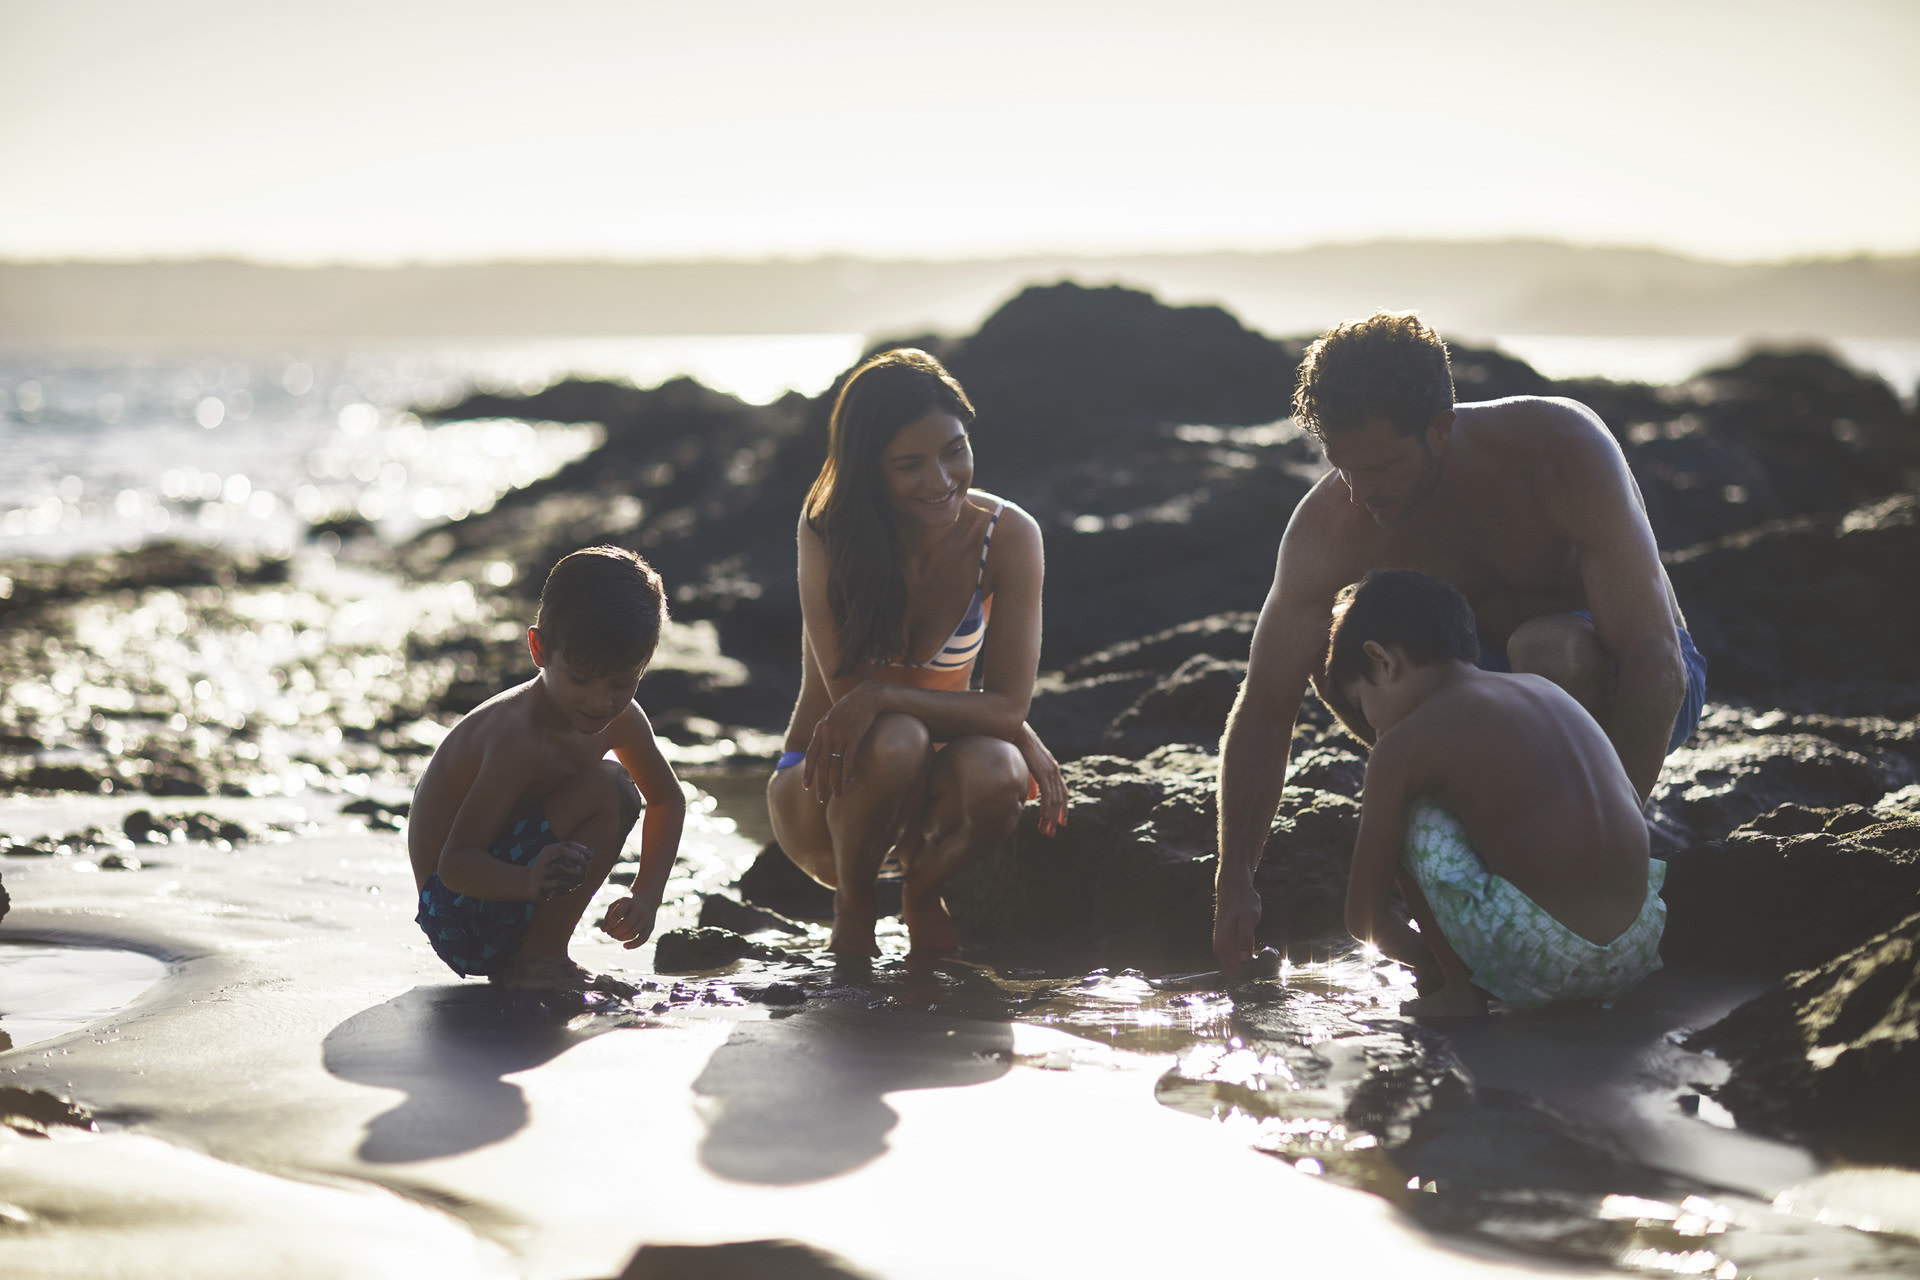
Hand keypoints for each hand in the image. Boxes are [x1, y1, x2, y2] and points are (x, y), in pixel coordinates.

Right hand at [522, 840, 589, 900]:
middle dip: (578, 858)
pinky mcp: (540, 884)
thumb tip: (592, 855)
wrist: (527, 884)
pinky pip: (557, 883)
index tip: (591, 857)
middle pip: (562, 852)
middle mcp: (544, 858)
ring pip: (560, 867)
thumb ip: (574, 858)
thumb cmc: (550, 872)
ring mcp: (541, 871)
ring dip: (573, 874)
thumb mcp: (559, 861)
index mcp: (549, 850)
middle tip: (585, 868)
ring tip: (579, 880)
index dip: (582, 849)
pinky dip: (567, 886)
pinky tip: (569, 889)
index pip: (567, 844)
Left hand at [600, 895, 657, 948]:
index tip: (604, 929)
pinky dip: (633, 945)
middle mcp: (639, 910)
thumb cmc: (626, 904)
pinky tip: (625, 946)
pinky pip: (643, 939)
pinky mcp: (651, 926)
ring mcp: (646, 918)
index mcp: (628, 902)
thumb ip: (609, 916)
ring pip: (632, 934)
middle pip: (625, 926)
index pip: (617, 914)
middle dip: (614, 932)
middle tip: (610, 933)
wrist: (647, 899)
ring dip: (621, 938)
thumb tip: (605, 929)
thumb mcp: (616, 904)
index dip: (608, 924)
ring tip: (616, 936)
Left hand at [802, 680, 885, 801]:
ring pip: (834, 763)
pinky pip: (848, 759)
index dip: (809, 771)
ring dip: (834, 782)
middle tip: (819, 798)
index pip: (811, 754)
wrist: (868, 695)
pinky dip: (846, 772)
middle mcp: (827, 732)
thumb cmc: (852, 707)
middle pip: (821, 762)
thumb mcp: (834, 717)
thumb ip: (827, 731)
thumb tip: (825, 747)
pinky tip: (846, 783)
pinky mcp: (853, 736)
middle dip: (820, 782)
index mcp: (820, 728)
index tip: (806, 786)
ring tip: (836, 795)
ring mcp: (840, 734)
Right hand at [1016, 721, 1066, 835]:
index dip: (1061, 808)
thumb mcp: (1025, 765)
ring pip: (1055, 800)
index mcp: (1051, 768)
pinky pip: (1048, 795)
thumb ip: (1031, 780)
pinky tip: (1044, 820)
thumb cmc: (1015, 744)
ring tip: (1046, 831)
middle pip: (1060, 799)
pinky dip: (1047, 810)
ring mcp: (1050, 770)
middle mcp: (1054, 770)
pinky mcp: (1043, 771)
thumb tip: (1033, 795)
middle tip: (1051, 833)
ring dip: (1051, 818)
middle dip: (1057, 818)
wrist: (1013, 729)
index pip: (1061, 792)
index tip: (1059, 823)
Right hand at [1212, 878, 1261, 978]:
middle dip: (1248, 977)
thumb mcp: (1249, 918)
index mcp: (1224, 946)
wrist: (1234, 889)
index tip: (1264, 975)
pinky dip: (1245, 963)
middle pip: (1233, 975)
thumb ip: (1246, 939)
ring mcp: (1221, 947)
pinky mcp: (1226, 944)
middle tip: (1265, 970)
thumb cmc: (1243, 903)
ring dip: (1248, 970)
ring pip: (1234, 969)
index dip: (1249, 978)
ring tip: (1262, 963)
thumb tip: (1244, 959)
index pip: (1235, 975)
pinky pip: (1234, 961)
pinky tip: (1256, 957)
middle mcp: (1220, 950)